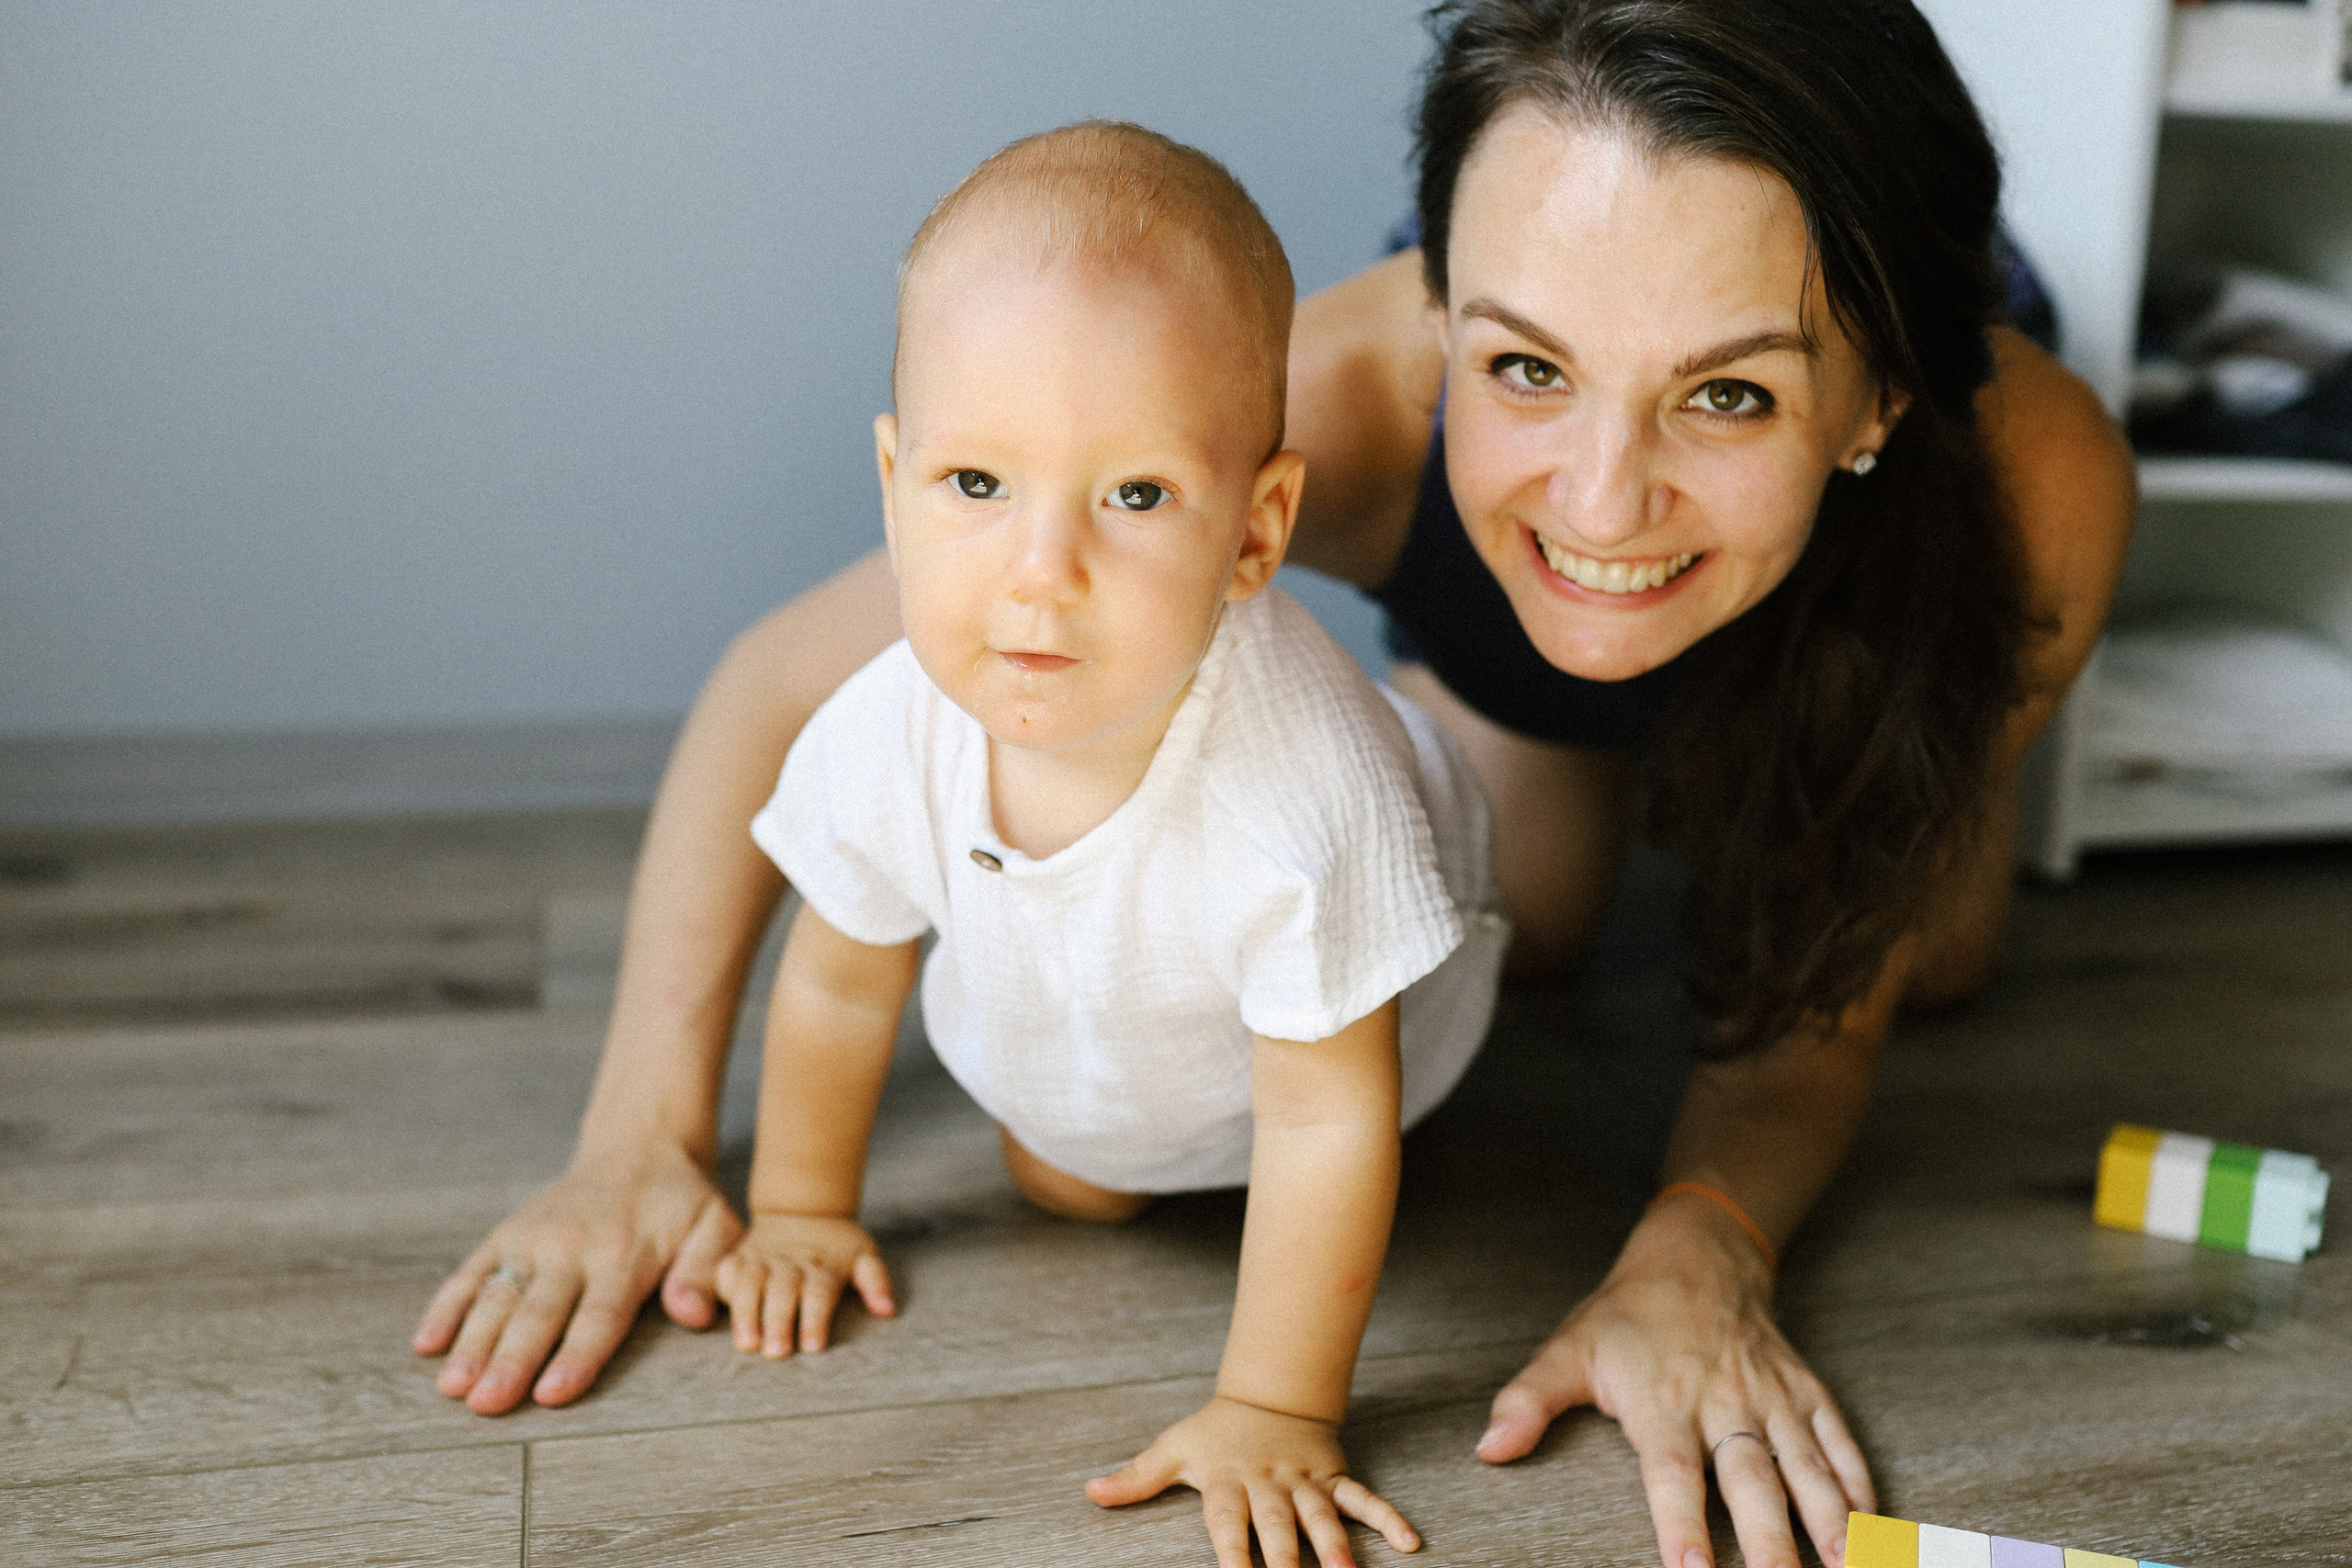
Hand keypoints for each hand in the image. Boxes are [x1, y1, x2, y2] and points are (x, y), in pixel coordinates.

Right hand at [411, 1137, 740, 1413]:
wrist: (638, 1146)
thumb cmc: (680, 1201)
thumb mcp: (714, 1226)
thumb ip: (703, 1270)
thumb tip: (692, 1315)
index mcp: (624, 1256)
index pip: (599, 1317)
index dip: (576, 1357)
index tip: (551, 1394)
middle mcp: (571, 1249)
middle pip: (539, 1314)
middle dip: (511, 1362)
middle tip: (486, 1404)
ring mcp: (532, 1241)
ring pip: (498, 1298)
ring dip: (473, 1343)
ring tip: (453, 1385)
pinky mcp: (506, 1235)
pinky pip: (470, 1273)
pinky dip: (446, 1306)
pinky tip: (426, 1344)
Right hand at [714, 1212, 895, 1355]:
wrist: (801, 1210)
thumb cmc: (836, 1246)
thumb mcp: (864, 1255)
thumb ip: (876, 1282)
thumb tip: (887, 1310)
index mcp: (823, 1266)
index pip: (820, 1294)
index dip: (816, 1320)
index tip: (813, 1347)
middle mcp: (791, 1264)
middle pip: (784, 1293)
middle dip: (779, 1322)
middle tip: (777, 1353)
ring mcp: (762, 1260)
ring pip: (751, 1285)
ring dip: (747, 1314)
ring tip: (747, 1344)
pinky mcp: (738, 1259)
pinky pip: (726, 1273)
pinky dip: (724, 1292)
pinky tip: (720, 1315)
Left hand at [1086, 1395, 1419, 1567]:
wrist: (1270, 1392)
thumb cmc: (1216, 1432)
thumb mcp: (1173, 1449)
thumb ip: (1135, 1478)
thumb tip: (1089, 1492)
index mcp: (1227, 1481)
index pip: (1228, 1521)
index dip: (1231, 1551)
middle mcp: (1268, 1484)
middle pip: (1278, 1524)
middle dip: (1287, 1558)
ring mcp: (1304, 1482)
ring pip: (1322, 1515)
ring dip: (1337, 1545)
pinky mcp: (1333, 1477)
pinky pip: (1363, 1498)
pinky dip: (1387, 1518)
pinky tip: (1409, 1542)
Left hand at [1474, 1218, 1871, 1567]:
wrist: (1698, 1255)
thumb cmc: (1629, 1314)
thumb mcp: (1569, 1349)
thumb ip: (1528, 1401)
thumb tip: (1489, 1449)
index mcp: (1663, 1403)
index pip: (1673, 1475)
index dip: (1683, 1525)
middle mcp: (1724, 1404)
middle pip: (1752, 1482)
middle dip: (1772, 1543)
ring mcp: (1771, 1398)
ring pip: (1806, 1466)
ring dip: (1830, 1520)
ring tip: (1844, 1566)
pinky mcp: (1805, 1391)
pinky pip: (1838, 1439)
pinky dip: (1858, 1482)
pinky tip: (1872, 1524)